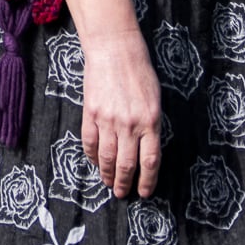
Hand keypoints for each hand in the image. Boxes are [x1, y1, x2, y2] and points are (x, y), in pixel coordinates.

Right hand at [78, 28, 162, 198]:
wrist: (115, 50)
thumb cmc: (139, 72)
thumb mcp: (155, 100)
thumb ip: (151, 126)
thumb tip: (145, 150)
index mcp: (151, 121)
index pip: (150, 161)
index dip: (147, 181)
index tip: (144, 192)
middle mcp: (130, 124)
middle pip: (128, 164)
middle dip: (125, 184)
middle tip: (123, 194)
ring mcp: (109, 120)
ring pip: (107, 158)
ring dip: (108, 175)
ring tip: (109, 184)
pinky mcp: (91, 113)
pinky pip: (90, 142)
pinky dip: (92, 157)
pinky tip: (95, 163)